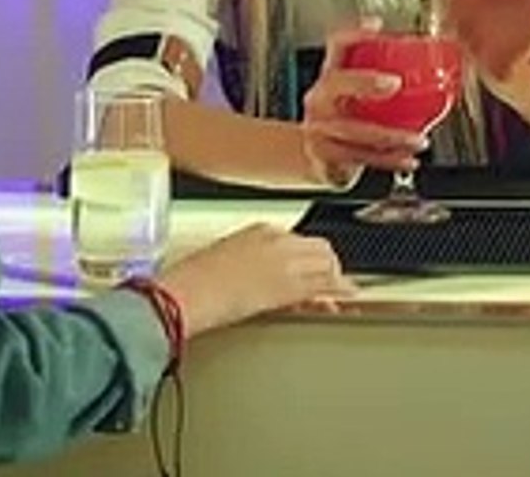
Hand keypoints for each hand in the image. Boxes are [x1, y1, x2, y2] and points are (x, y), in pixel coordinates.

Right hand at [157, 223, 353, 336]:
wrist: (188, 293)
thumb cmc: (194, 280)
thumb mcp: (226, 260)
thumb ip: (251, 262)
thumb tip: (260, 277)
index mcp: (260, 230)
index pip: (299, 239)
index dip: (308, 258)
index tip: (310, 271)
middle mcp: (278, 240)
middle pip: (320, 248)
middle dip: (328, 265)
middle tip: (331, 282)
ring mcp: (286, 262)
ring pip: (327, 265)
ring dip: (334, 279)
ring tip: (339, 293)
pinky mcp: (289, 286)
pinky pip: (323, 286)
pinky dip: (336, 292)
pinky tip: (341, 300)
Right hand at [298, 25, 428, 187]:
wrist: (316, 158)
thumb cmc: (344, 120)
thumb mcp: (355, 96)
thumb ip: (384, 80)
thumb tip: (432, 66)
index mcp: (330, 77)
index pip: (337, 46)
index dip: (354, 33)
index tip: (375, 24)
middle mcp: (320, 99)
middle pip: (336, 83)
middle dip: (365, 81)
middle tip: (394, 83)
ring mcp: (319, 128)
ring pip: (354, 130)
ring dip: (392, 136)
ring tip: (419, 139)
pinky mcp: (326, 155)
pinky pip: (360, 158)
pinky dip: (388, 160)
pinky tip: (408, 160)